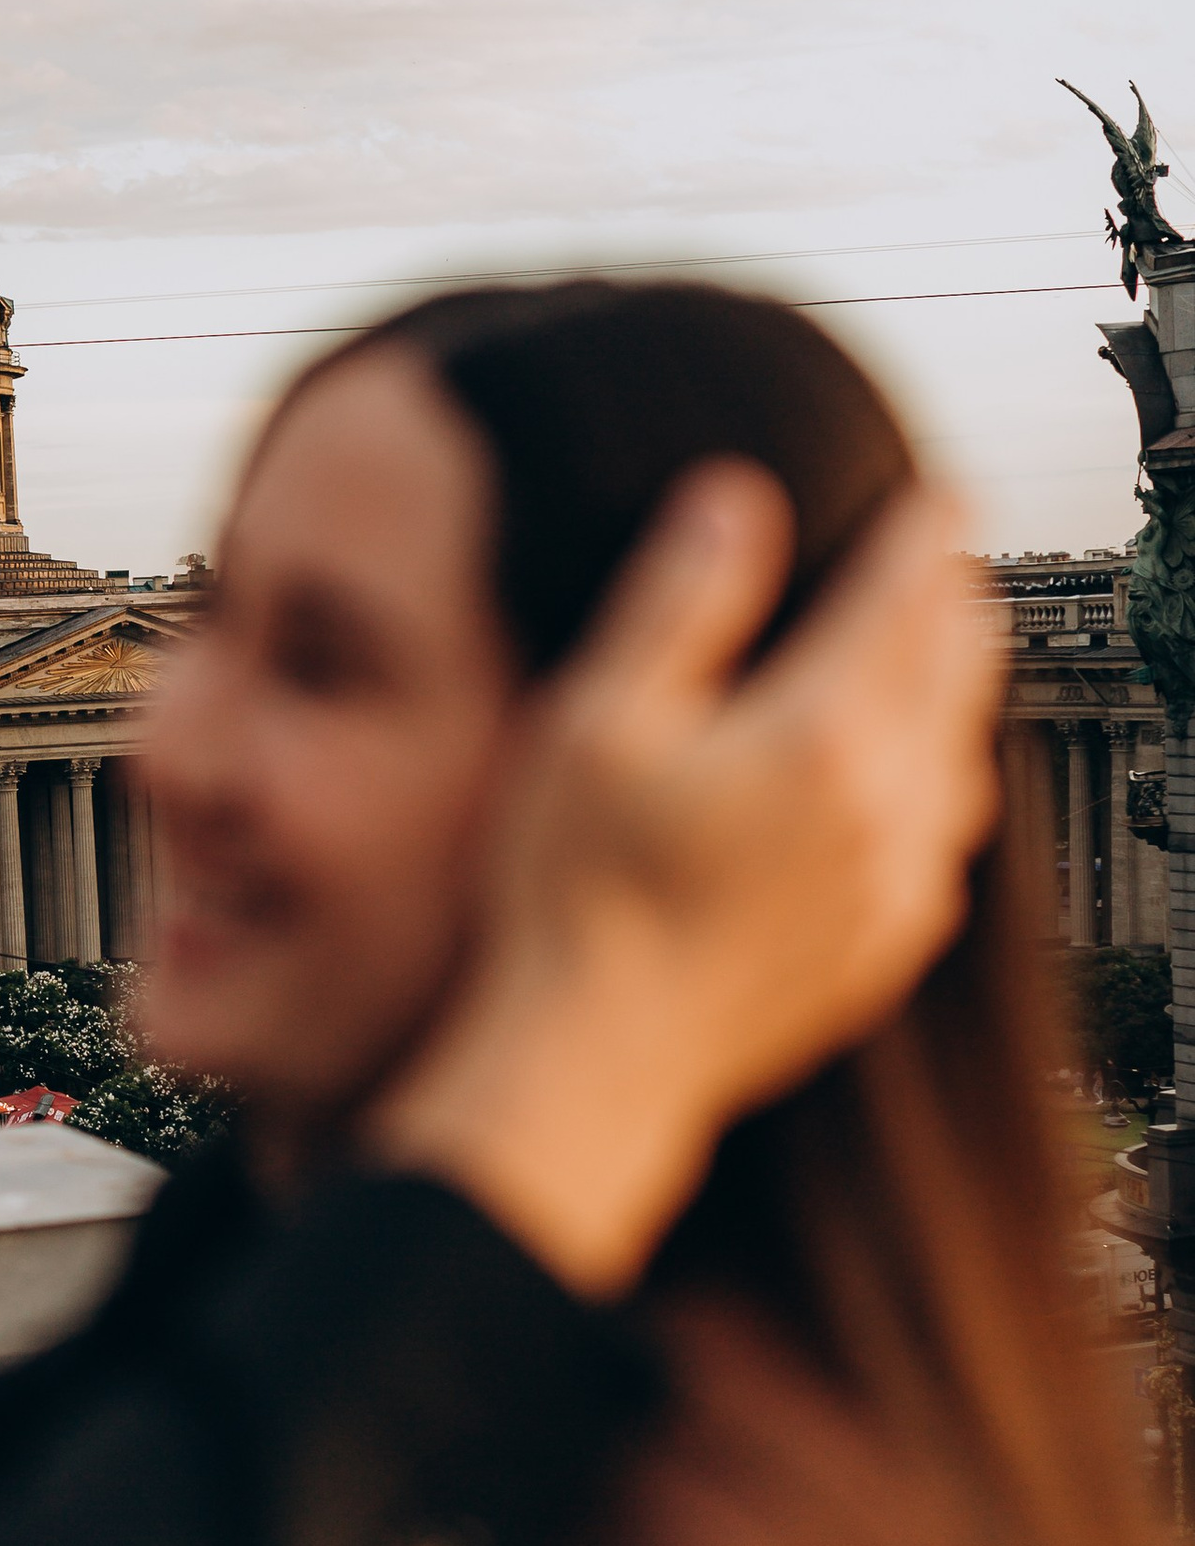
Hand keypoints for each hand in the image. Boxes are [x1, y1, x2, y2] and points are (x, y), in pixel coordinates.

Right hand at [364, 464, 1004, 1299]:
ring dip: (953, 687)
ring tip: (927, 651)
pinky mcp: (889, 942)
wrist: (601, 1054)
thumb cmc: (580, 891)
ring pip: (966, 749)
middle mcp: (888, 802)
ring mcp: (899, 880)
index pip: (903, 594)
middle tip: (937, 556)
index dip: (923, 529)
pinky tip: (900, 778)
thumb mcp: (600, 719)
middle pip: (959, 665)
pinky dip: (937, 779)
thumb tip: (737, 502)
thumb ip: (681, 602)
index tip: (938, 491)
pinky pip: (945, 836)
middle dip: (952, 598)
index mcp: (821, 731)